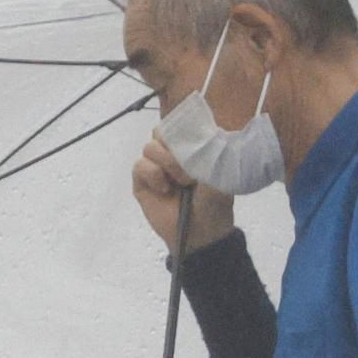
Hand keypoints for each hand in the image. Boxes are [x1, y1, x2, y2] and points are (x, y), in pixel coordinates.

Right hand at [131, 135, 234, 253]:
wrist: (201, 232)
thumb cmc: (214, 202)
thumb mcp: (218, 173)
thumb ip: (208, 150)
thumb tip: (200, 130)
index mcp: (191, 148)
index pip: (180, 124)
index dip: (182, 127)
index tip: (192, 138)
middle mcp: (172, 154)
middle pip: (160, 131)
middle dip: (173, 145)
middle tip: (189, 165)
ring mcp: (156, 167)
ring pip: (149, 147)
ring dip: (166, 162)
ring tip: (181, 182)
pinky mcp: (142, 182)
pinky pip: (139, 165)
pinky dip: (152, 175)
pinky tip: (165, 189)